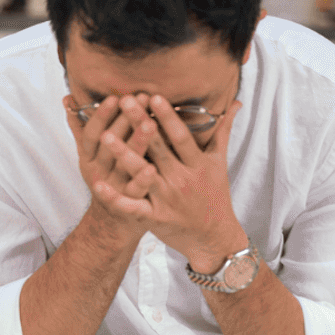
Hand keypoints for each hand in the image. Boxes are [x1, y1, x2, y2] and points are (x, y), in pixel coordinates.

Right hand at [66, 93, 161, 237]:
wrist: (112, 221)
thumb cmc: (105, 179)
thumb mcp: (89, 156)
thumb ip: (80, 128)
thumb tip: (68, 98)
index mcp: (88, 159)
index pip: (91, 134)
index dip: (101, 116)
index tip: (113, 98)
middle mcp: (98, 172)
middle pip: (109, 145)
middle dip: (124, 120)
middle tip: (138, 99)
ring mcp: (114, 189)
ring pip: (124, 164)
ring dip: (136, 143)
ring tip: (150, 123)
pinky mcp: (130, 205)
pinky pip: (135, 192)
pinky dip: (142, 180)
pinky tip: (152, 167)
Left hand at [96, 94, 245, 264]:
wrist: (214, 238)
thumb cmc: (214, 196)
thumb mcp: (219, 164)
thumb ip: (222, 132)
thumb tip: (235, 103)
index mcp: (198, 164)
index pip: (181, 136)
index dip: (168, 117)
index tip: (154, 96)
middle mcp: (182, 179)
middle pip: (159, 148)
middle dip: (140, 124)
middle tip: (125, 101)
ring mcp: (167, 198)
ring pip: (142, 174)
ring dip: (123, 154)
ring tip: (105, 135)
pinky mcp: (155, 217)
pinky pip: (132, 207)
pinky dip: (115, 198)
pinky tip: (98, 185)